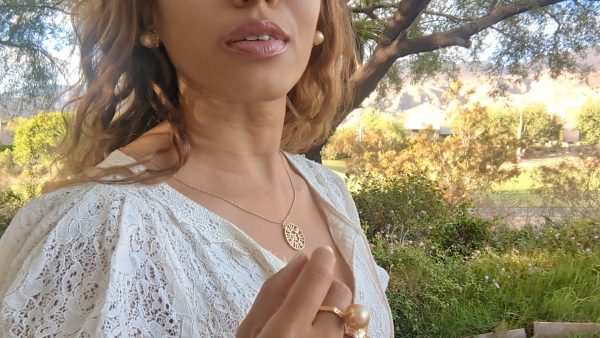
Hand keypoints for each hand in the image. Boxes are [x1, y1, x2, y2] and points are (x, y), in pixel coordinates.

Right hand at [237, 246, 352, 337]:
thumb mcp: (248, 331)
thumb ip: (272, 294)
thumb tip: (300, 259)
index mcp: (288, 330)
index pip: (318, 278)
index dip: (322, 259)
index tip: (321, 253)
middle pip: (341, 292)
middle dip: (327, 288)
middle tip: (307, 297)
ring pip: (349, 313)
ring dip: (334, 310)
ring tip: (313, 322)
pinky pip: (349, 332)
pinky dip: (338, 328)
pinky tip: (319, 335)